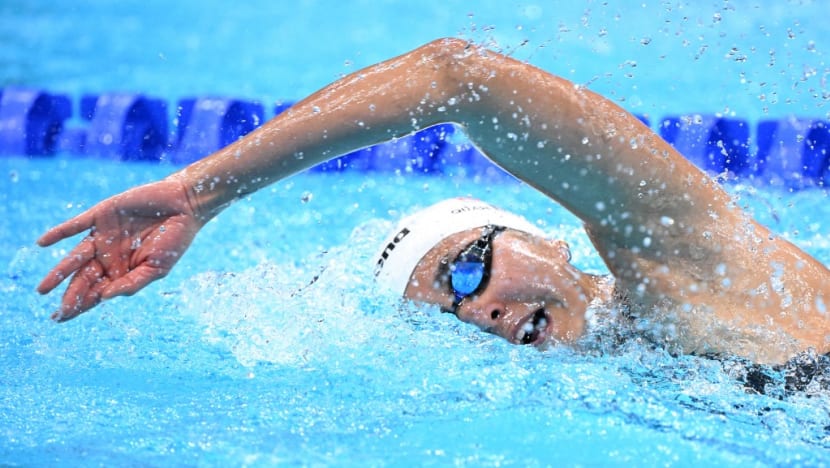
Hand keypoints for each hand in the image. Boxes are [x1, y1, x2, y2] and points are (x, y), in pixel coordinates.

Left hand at [36, 179, 202, 320]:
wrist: (183, 205)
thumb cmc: (175, 239)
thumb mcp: (158, 268)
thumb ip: (132, 283)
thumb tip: (104, 297)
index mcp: (122, 270)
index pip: (97, 291)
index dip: (81, 305)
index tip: (64, 319)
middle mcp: (109, 255)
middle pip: (84, 279)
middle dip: (70, 296)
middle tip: (57, 313)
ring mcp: (103, 235)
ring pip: (76, 257)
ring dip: (59, 272)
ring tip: (43, 289)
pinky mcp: (101, 214)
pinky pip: (76, 225)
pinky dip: (59, 233)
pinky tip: (43, 243)